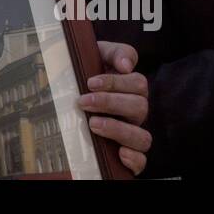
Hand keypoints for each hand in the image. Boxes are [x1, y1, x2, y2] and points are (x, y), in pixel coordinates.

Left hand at [77, 40, 150, 175]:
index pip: (137, 83)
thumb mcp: (99, 54)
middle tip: (84, 102)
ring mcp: (133, 132)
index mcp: (132, 87)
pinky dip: (134, 159)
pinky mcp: (128, 152)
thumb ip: (115, 52)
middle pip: (139, 107)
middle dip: (110, 103)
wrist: (70, 90)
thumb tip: (126, 65)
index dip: (115, 83)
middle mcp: (135, 111)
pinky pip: (141, 160)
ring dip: (118, 130)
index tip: (90, 82)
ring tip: (93, 124)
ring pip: (143, 136)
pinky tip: (120, 154)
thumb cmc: (88, 72)